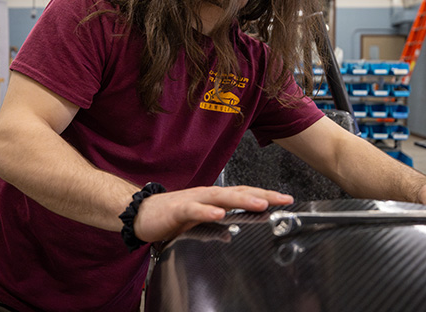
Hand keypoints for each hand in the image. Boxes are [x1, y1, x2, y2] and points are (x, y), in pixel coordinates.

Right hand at [133, 185, 292, 242]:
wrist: (140, 213)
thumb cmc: (169, 216)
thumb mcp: (197, 224)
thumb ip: (214, 227)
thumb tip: (230, 234)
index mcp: (212, 199)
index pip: (243, 194)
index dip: (265, 196)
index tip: (285, 199)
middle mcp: (206, 195)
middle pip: (238, 192)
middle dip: (262, 195)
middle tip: (283, 199)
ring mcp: (193, 200)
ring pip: (221, 197)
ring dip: (241, 200)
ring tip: (260, 204)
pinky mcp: (178, 209)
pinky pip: (195, 209)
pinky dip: (208, 211)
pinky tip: (220, 215)